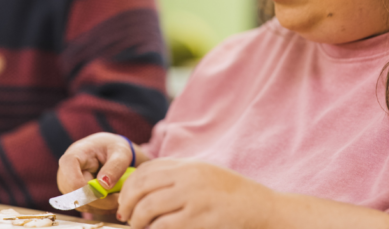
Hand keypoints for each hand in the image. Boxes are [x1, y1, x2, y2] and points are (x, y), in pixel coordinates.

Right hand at [57, 133, 144, 213]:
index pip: (73, 181)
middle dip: (101, 201)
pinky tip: (113, 199)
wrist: (107, 149)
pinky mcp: (73, 196)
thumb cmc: (112, 147)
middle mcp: (64, 174)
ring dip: (103, 206)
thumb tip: (104, 185)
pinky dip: (101, 207)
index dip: (90, 192)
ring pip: (82, 205)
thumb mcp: (120, 152)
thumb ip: (115, 166)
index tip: (109, 191)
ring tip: (119, 196)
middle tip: (121, 196)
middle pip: (77, 197)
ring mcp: (67, 186)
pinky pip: (86, 207)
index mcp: (72, 157)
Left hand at [117, 158, 274, 228]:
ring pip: (149, 207)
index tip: (125, 200)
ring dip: (137, 220)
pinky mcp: (200, 218)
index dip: (130, 186)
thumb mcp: (205, 175)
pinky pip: (165, 225)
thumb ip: (179, 177)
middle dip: (128, 203)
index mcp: (188, 165)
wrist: (264, 208)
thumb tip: (147, 188)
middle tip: (125, 216)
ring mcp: (193, 197)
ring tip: (137, 227)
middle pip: (142, 186)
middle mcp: (188, 177)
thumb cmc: (233, 195)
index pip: (146, 169)